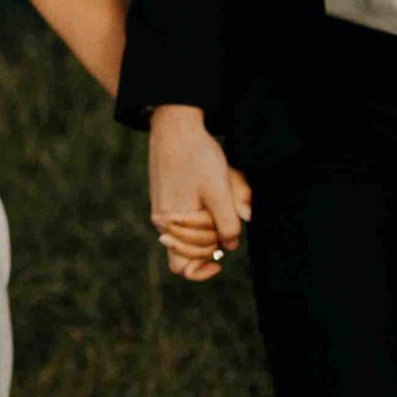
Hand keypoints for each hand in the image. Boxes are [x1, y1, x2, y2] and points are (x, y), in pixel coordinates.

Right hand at [147, 105, 252, 282]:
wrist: (176, 125)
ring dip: (212, 222)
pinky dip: (205, 210)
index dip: (200, 271)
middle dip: (214, 239)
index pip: (182, 267)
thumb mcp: (220, 190)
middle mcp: (164, 221)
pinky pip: (189, 216)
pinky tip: (215, 188)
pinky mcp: (168, 198)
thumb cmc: (198, 156)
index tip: (220, 262)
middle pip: (192, 250)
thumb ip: (227, 222)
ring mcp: (165, 210)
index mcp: (173, 223)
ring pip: (193, 232)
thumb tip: (232, 245)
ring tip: (225, 194)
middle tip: (230, 214)